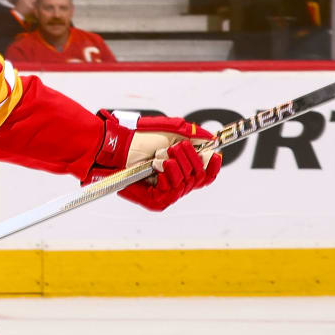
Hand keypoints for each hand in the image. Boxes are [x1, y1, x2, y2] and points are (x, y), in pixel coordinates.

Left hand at [90, 113, 222, 210]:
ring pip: (188, 181)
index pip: (205, 176)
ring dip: (177, 163)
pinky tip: (159, 165)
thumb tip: (212, 140)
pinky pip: (173, 188)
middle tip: (177, 147)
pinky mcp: (156, 201)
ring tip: (162, 154)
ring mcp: (166, 194)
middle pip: (199, 177)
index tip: (216, 154)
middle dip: (191, 158)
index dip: (213, 167)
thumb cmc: (141, 140)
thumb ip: (193, 137)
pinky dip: (169, 172)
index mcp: (180, 171)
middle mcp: (175, 185)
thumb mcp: (171, 132)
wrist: (119, 147)